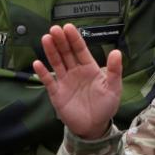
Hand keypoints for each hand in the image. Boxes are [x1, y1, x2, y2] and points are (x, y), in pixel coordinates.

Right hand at [32, 24, 121, 139]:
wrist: (94, 127)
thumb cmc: (105, 105)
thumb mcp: (113, 88)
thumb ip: (114, 70)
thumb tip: (116, 52)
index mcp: (89, 68)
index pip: (80, 50)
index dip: (74, 38)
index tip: (68, 27)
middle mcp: (75, 71)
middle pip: (66, 53)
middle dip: (61, 41)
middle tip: (54, 29)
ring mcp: (64, 81)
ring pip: (56, 63)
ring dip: (51, 51)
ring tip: (46, 38)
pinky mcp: (57, 93)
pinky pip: (48, 81)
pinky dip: (42, 73)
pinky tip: (37, 64)